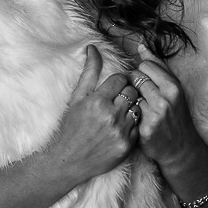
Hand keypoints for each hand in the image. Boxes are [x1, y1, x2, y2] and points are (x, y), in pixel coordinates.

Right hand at [47, 45, 139, 183]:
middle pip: (133, 91)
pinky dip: (132, 125)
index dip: (117, 82)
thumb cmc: (70, 126)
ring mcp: (120, 131)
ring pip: (138, 108)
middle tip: (116, 100)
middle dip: (126, 93)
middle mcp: (111, 115)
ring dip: (131, 108)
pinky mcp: (127, 146)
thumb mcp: (77, 98)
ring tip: (118, 113)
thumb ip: (89, 72)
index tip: (112, 88)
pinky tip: (119, 127)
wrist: (68, 160)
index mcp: (97, 100)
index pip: (121, 79)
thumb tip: (93, 48)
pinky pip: (138, 126)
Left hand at [130, 44, 205, 167]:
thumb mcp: (174, 87)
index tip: (144, 81)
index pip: (145, 66)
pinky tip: (135, 117)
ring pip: (130, 94)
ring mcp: (154, 115)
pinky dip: (129, 112)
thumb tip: (141, 45)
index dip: (141, 72)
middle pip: (135, 78)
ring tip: (137, 104)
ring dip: (130, 97)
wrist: (181, 147)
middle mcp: (164, 100)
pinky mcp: (144, 130)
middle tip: (138, 93)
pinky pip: (128, 112)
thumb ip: (158, 65)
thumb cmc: (176, 113)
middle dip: (133, 83)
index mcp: (173, 87)